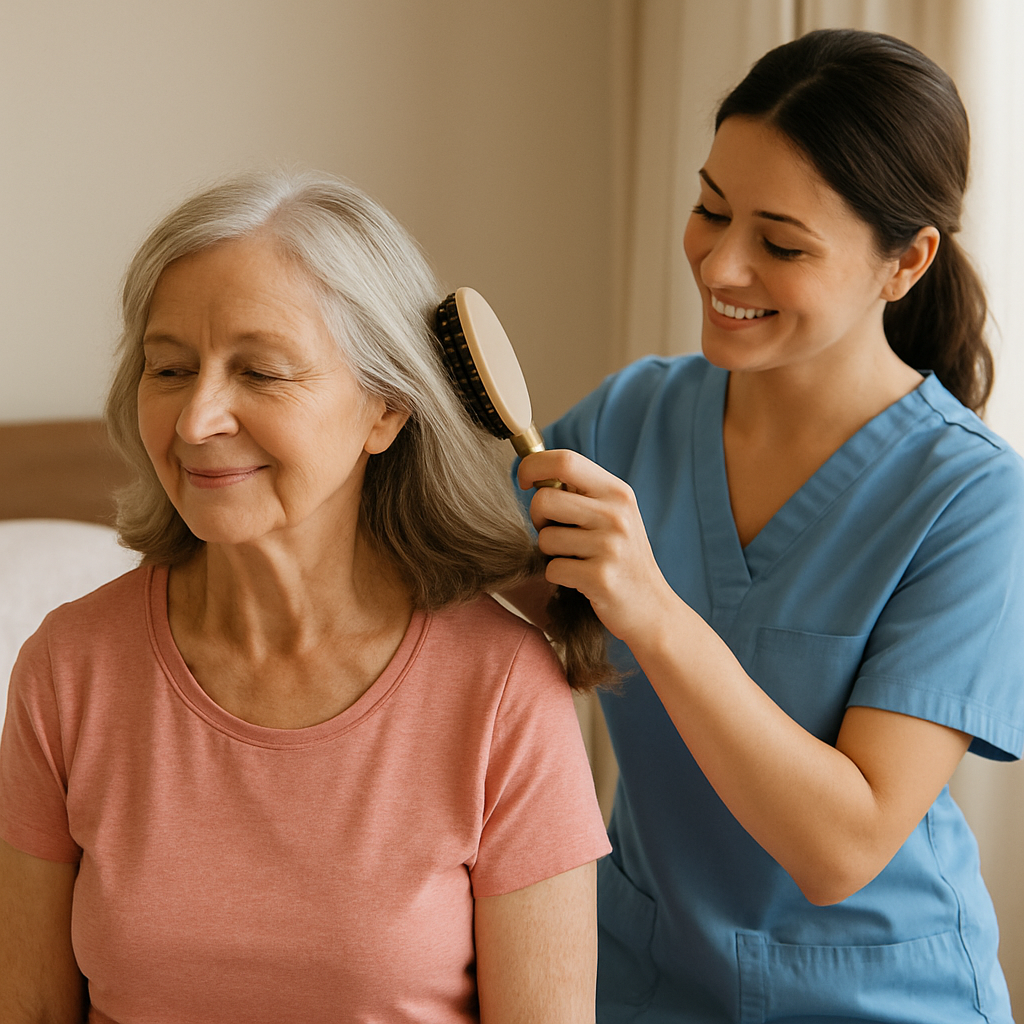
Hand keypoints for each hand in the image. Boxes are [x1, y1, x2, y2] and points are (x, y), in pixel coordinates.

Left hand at [518, 449, 675, 644]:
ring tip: (576, 558)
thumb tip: (534, 472)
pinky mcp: (600, 577)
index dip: (533, 465)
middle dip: (537, 518)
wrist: (652, 607)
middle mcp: (616, 514)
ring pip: (545, 538)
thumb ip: (582, 492)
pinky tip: (580, 579)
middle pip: (544, 500)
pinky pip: (552, 569)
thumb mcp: (614, 514)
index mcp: (617, 492)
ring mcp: (609, 546)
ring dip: (550, 552)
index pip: (565, 460)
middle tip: (555, 532)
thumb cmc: (622, 558)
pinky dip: (558, 576)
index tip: (525, 481)